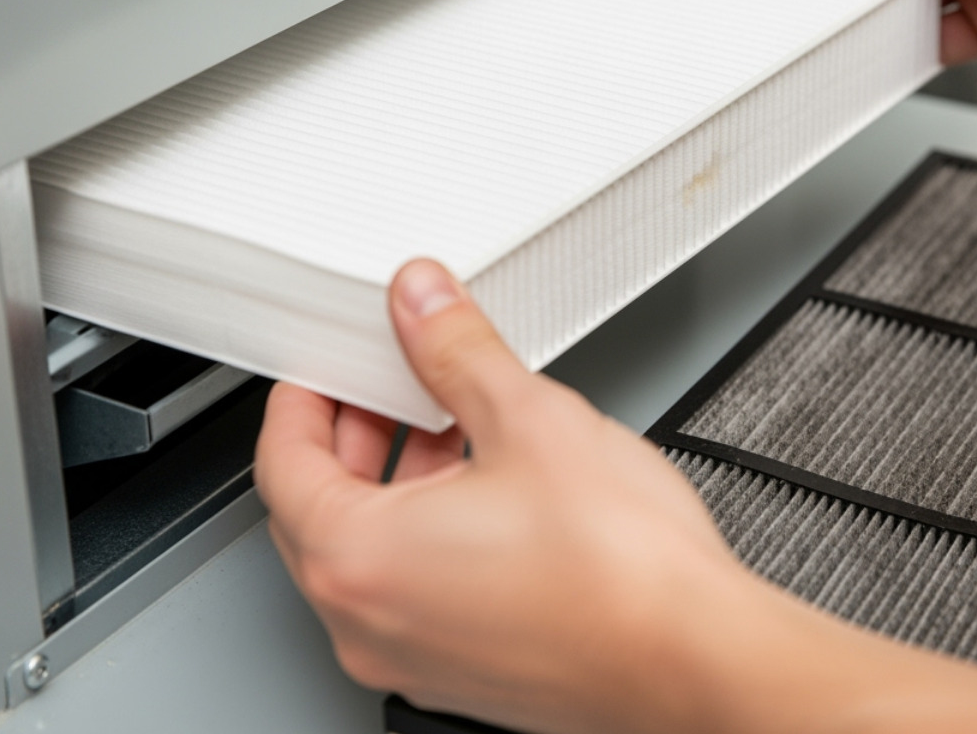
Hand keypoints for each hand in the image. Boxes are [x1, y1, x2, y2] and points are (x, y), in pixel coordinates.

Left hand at [255, 259, 747, 733]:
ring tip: (457, 430)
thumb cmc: (621, 570)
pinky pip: (414, 596)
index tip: (329, 369)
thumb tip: (422, 303)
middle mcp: (369, 624)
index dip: (303, 399)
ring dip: (394, 487)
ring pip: (369, 559)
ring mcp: (414, 659)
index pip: (282, 465)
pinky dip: (428, 539)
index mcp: (359, 559)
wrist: (694, 658)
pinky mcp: (463, 674)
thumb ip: (457, 350)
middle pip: (316, 515)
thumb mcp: (530, 418)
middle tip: (389, 388)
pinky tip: (491, 495)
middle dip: (350, 440)